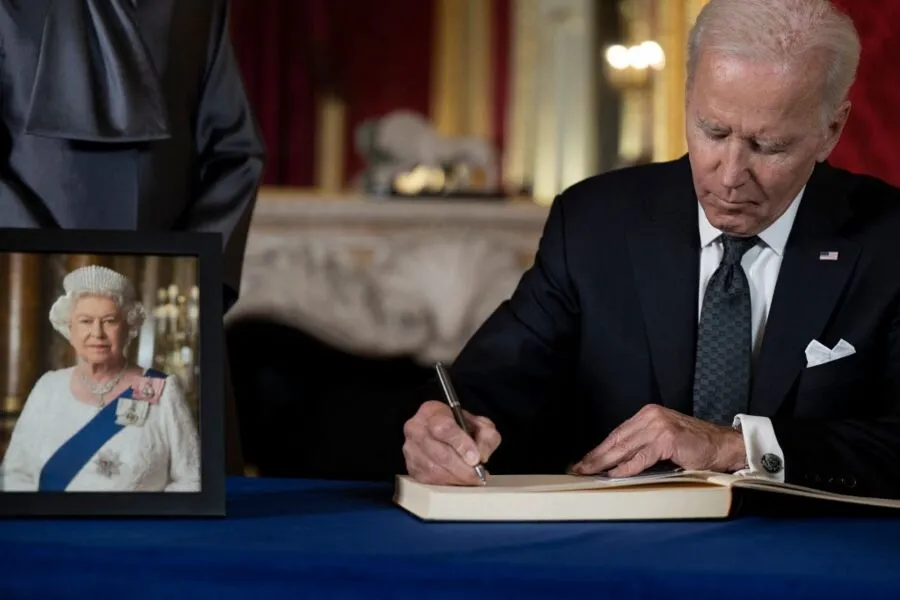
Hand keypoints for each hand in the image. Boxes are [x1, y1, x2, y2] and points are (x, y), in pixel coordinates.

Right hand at [403, 400, 500, 484]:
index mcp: (431, 412)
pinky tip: (459, 481)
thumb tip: (481, 457)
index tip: (476, 459)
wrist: (443, 434)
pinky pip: (429, 481)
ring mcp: (410, 449)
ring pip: (434, 470)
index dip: (461, 444)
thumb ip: (486, 436)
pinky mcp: (411, 467)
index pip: (444, 428)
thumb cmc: (460, 428)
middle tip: (478, 475)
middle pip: (439, 453)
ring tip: (471, 479)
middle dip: (462, 468)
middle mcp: (416, 429)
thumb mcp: (479, 424)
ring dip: (456, 478)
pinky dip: (447, 484)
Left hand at [571, 404, 745, 476]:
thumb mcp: (663, 442)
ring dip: (604, 462)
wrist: (725, 447)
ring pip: (624, 447)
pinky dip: (626, 467)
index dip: (599, 448)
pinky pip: (641, 457)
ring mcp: (659, 426)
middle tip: (578, 468)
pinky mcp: (667, 438)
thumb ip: (642, 447)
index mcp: (648, 414)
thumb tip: (615, 464)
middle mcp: (651, 416)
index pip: (617, 433)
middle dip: (596, 456)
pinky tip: (613, 474)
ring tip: (589, 472)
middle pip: (617, 439)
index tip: (584, 461)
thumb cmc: (696, 447)